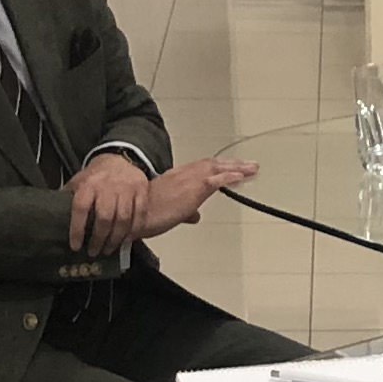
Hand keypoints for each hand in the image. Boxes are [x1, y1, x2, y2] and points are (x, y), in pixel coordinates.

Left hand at [65, 154, 152, 249]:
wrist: (119, 158)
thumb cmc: (96, 176)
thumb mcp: (79, 181)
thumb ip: (68, 197)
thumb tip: (52, 214)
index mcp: (88, 184)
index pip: (81, 208)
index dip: (77, 229)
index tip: (75, 246)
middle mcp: (108, 186)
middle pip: (104, 217)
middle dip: (98, 239)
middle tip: (93, 251)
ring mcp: (127, 189)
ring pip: (123, 219)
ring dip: (115, 239)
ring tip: (108, 249)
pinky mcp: (142, 191)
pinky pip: (139, 216)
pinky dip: (134, 231)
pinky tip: (126, 241)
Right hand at [139, 156, 257, 235]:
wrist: (129, 213)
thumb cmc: (142, 214)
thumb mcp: (168, 212)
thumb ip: (184, 212)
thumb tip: (195, 216)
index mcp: (177, 179)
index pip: (202, 170)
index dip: (219, 169)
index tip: (233, 169)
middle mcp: (184, 175)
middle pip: (212, 165)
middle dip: (232, 165)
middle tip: (250, 166)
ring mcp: (188, 181)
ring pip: (216, 169)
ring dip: (236, 168)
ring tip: (252, 169)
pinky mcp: (192, 189)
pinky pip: (215, 180)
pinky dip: (228, 177)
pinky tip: (241, 177)